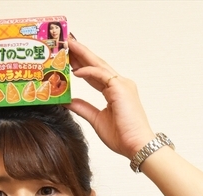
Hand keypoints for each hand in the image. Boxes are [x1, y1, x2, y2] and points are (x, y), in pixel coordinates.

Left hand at [66, 38, 154, 158]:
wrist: (136, 145)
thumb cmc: (122, 136)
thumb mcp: (96, 120)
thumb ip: (83, 108)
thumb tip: (68, 101)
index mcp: (115, 92)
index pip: (95, 74)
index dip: (82, 65)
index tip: (68, 58)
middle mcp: (120, 84)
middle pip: (97, 64)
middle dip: (81, 53)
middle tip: (66, 42)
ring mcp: (122, 85)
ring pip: (99, 65)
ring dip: (83, 54)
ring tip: (68, 45)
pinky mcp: (121, 88)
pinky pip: (102, 75)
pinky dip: (88, 71)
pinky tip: (75, 70)